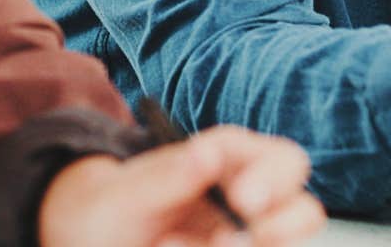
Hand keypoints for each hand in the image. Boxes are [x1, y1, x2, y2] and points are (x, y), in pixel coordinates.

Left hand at [37, 126, 324, 246]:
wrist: (89, 241)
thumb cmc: (107, 209)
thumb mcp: (124, 194)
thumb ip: (165, 176)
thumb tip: (206, 152)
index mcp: (224, 165)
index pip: (271, 159)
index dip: (269, 177)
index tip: (245, 202)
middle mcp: (244, 206)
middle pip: (301, 208)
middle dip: (287, 223)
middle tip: (242, 238)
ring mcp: (242, 240)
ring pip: (280, 244)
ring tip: (189, 246)